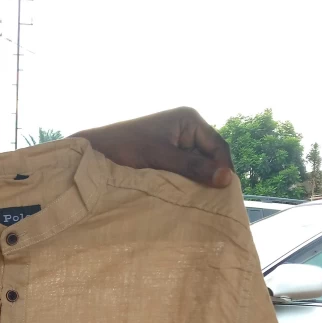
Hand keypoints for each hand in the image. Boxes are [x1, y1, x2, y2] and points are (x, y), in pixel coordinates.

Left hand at [74, 107, 234, 187]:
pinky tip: (184, 197)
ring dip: (197, 182)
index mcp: (190, 119)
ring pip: (197, 166)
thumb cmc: (125, 148)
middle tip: (215, 203)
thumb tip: (227, 179)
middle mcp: (186, 128)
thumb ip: (193, 168)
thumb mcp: (162, 158)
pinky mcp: (166, 154)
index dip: (223, 169)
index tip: (224, 193)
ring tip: (200, 202)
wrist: (95, 151)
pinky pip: (184, 170)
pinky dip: (185, 182)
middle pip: (209, 157)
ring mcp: (176, 141)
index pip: (218, 147)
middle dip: (210, 177)